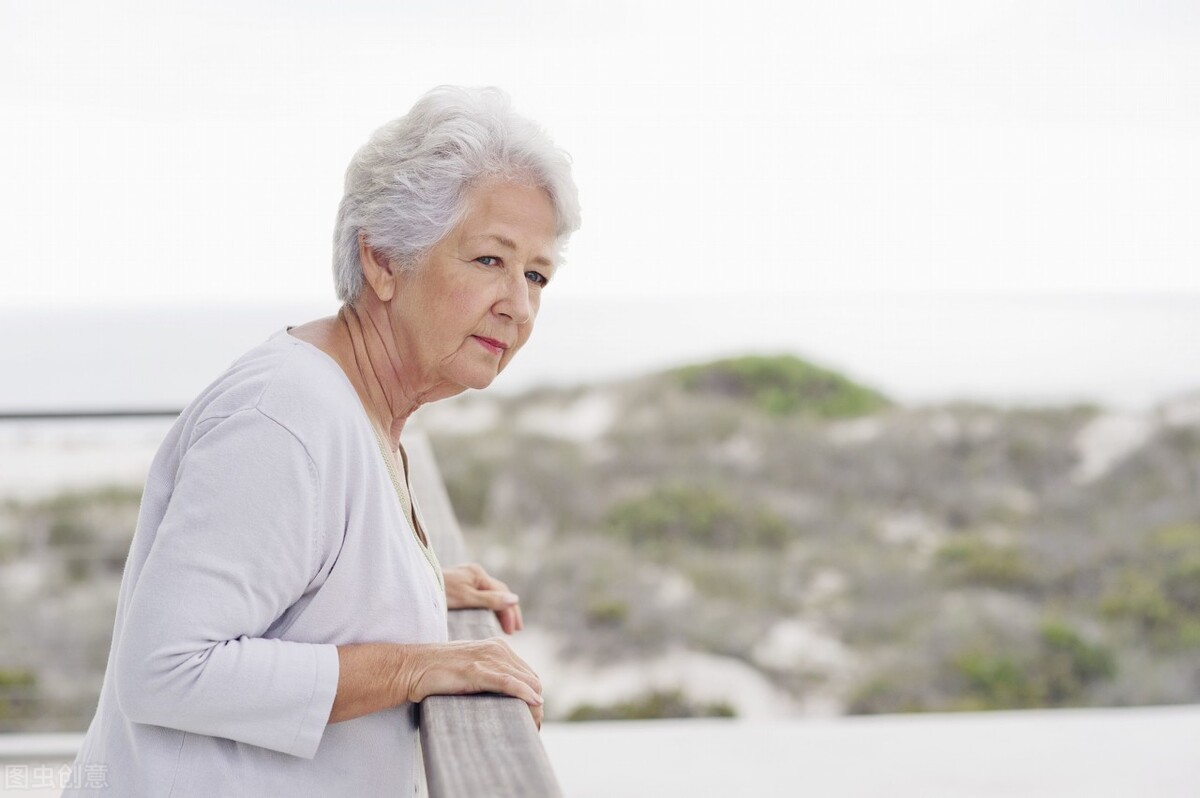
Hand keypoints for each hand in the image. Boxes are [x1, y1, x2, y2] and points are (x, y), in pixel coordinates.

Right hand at [404, 638, 543, 727]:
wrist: (412, 668)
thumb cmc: (438, 673)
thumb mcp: (471, 669)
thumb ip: (490, 675)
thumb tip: (506, 696)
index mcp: (497, 647)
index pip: (528, 674)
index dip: (534, 696)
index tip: (532, 717)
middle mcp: (496, 649)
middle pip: (531, 680)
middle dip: (536, 704)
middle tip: (533, 727)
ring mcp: (487, 658)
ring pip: (524, 682)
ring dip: (533, 706)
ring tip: (533, 726)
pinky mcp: (476, 670)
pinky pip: (508, 683)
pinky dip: (524, 693)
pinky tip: (534, 704)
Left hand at [443, 562, 523, 633]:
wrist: (414, 587)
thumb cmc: (438, 592)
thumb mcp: (466, 598)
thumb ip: (490, 599)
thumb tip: (515, 599)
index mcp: (478, 574)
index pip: (501, 593)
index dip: (510, 611)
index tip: (513, 630)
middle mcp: (474, 573)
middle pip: (498, 593)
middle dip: (508, 611)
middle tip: (515, 630)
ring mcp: (466, 578)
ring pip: (489, 595)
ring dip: (499, 610)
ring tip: (506, 627)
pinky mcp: (459, 586)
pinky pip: (480, 596)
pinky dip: (488, 607)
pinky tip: (489, 617)